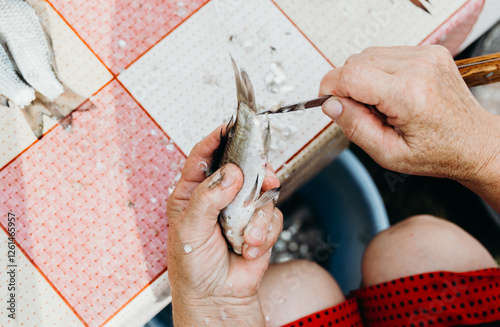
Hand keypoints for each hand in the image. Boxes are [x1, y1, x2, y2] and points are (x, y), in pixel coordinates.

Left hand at [167, 125, 282, 325]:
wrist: (217, 297)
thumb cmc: (193, 265)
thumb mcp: (190, 229)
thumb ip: (208, 197)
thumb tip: (231, 172)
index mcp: (192, 192)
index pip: (204, 157)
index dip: (216, 139)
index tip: (230, 126)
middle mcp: (218, 197)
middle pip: (240, 167)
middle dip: (253, 173)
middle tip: (262, 177)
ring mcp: (241, 210)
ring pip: (261, 192)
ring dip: (256, 218)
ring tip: (245, 238)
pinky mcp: (260, 224)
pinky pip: (272, 216)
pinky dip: (264, 233)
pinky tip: (250, 247)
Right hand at [319, 45, 499, 183]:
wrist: (474, 143)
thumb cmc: (437, 152)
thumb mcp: (388, 153)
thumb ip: (354, 127)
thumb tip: (330, 105)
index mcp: (407, 94)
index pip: (350, 75)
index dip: (330, 88)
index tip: (328, 102)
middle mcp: (418, 68)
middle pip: (356, 61)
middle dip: (347, 86)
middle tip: (362, 112)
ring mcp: (426, 56)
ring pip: (369, 55)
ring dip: (364, 78)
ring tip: (381, 104)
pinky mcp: (429, 52)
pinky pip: (387, 54)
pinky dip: (380, 72)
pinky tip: (392, 92)